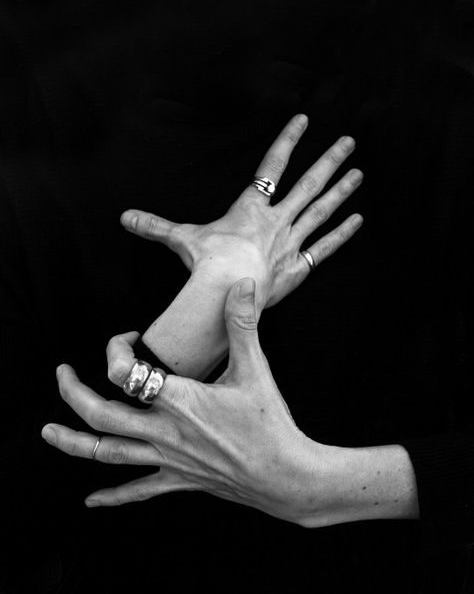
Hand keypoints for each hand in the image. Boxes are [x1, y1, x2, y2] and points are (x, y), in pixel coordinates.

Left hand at [41, 278, 324, 524]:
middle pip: (101, 416)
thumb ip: (242, 324)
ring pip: (108, 454)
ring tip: (48, 432)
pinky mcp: (180, 480)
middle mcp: (165, 431)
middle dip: (73, 394)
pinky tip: (91, 501)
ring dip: (74, 442)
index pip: (124, 373)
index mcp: (180, 400)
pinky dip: (112, 496)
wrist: (286, 476)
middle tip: (61, 374)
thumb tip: (242, 283)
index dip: (116, 350)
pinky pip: (138, 490)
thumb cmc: (271, 424)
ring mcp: (169, 459)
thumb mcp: (256, 369)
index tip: (130, 337)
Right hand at [121, 114, 362, 310]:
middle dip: (328, 161)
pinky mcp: (297, 267)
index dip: (287, 140)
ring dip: (341, 191)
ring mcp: (290, 243)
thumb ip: (157, 226)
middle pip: (308, 184)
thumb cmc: (206, 265)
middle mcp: (277, 220)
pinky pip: (324, 247)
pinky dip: (341, 234)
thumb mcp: (181, 239)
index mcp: (251, 208)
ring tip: (358, 173)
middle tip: (349, 142)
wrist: (224, 294)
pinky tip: (358, 220)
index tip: (303, 120)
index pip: (272, 166)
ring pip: (321, 211)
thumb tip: (125, 217)